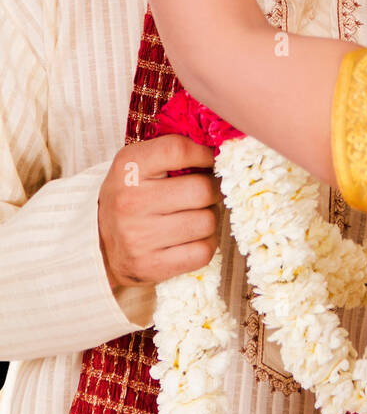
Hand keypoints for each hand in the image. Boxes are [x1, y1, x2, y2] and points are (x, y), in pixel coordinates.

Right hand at [98, 134, 219, 287]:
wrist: (98, 242)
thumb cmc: (130, 196)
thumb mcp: (139, 163)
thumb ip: (174, 150)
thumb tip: (222, 147)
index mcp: (128, 168)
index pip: (178, 150)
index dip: (204, 154)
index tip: (210, 159)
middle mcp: (130, 201)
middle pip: (202, 190)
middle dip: (212, 190)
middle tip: (203, 193)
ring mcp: (138, 237)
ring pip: (207, 222)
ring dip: (209, 219)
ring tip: (193, 216)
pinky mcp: (150, 266)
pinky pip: (203, 252)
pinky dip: (204, 244)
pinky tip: (190, 238)